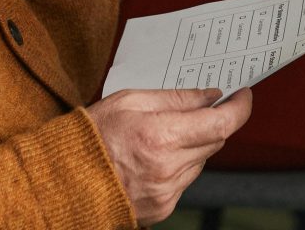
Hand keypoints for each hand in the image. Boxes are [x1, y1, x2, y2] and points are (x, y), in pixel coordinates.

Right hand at [87, 88, 252, 225]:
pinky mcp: (161, 208)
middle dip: (211, 122)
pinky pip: (185, 181)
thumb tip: (211, 96)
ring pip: (201, 161)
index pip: (221, 123)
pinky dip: (178, 166)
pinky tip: (153, 159)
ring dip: (193, 146)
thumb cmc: (91, 136)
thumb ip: (176, 98)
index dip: (239, 108)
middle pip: (214, 141)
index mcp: (160, 137)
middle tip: (198, 109)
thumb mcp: (130, 100)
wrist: (62, 182)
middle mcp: (167, 169)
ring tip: (162, 137)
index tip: (243, 96)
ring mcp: (165, 192)